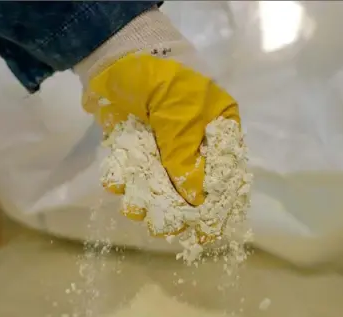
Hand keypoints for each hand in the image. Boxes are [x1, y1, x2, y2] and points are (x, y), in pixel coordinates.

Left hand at [82, 51, 240, 221]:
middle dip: (176, 210)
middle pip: (192, 189)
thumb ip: (185, 156)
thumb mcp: (179, 114)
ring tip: (135, 206)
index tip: (206, 234)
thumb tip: (196, 201)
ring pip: (160, 187)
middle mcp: (194, 144)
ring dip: (146, 201)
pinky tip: (116, 181)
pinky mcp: (137, 150)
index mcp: (217, 130)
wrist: (116, 57)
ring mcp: (164, 148)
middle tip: (163, 226)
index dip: (218, 206)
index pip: (225, 175)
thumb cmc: (159, 79)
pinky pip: (133, 175)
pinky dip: (124, 182)